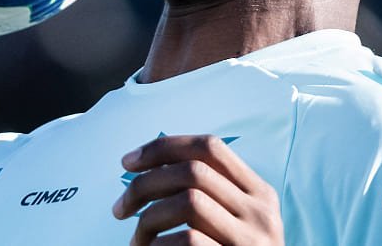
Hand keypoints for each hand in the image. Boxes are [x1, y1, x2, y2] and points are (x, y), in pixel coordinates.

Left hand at [111, 134, 282, 245]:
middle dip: (145, 185)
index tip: (127, 162)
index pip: (209, 147)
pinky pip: (188, 240)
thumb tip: (147, 164)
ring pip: (188, 202)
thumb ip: (206, 193)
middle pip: (192, 172)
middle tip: (119, 209)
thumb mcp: (231, 222)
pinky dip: (159, 245)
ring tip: (137, 242)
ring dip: (149, 219)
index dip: (163, 147)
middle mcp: (262, 213)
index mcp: (259, 193)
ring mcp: (252, 241)